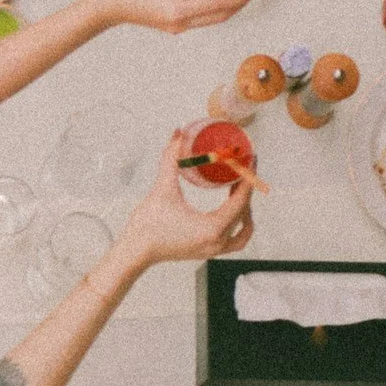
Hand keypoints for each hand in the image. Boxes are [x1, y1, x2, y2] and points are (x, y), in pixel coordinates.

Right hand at [87, 0, 252, 31]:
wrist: (107, 7)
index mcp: (179, 10)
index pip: (220, 4)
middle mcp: (182, 23)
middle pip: (222, 16)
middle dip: (240, 1)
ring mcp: (179, 27)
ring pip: (214, 19)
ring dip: (229, 5)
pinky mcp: (175, 24)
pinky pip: (203, 18)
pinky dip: (215, 6)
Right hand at [120, 128, 255, 265]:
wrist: (135, 251)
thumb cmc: (147, 227)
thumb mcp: (162, 188)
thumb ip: (172, 158)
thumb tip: (179, 134)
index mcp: (212, 229)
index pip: (240, 201)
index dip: (248, 178)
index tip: (250, 162)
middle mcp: (217, 242)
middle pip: (244, 213)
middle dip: (247, 189)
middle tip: (245, 168)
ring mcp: (213, 249)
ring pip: (243, 231)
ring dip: (246, 211)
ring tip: (239, 190)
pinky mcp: (206, 251)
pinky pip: (233, 240)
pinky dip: (238, 225)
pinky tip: (231, 210)